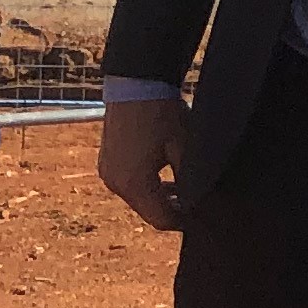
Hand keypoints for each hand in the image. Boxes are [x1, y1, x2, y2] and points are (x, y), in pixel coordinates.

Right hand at [97, 95, 187, 232]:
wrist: (135, 85)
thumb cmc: (162, 114)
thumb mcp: (183, 148)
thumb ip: (189, 179)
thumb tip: (198, 200)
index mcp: (135, 184)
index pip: (161, 219)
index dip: (183, 222)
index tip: (201, 219)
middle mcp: (116, 184)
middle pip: (147, 211)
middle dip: (172, 211)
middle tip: (197, 206)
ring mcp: (108, 173)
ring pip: (137, 199)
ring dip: (159, 198)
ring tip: (185, 192)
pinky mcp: (106, 162)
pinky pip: (128, 184)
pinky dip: (146, 186)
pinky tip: (165, 177)